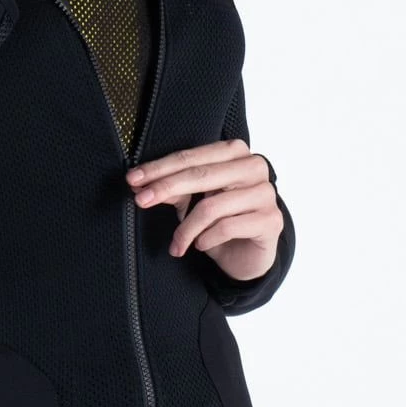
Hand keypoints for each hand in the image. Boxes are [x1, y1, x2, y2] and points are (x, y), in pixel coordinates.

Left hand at [125, 140, 282, 281]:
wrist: (248, 254)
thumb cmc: (220, 221)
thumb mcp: (192, 202)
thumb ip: (173, 189)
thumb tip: (140, 184)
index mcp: (235, 153)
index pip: (191, 157)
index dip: (160, 168)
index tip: (134, 179)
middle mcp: (254, 167)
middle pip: (201, 174)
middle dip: (165, 188)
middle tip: (140, 201)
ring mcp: (266, 193)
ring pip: (212, 206)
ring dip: (186, 229)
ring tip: (177, 243)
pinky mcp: (271, 220)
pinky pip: (227, 227)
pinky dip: (206, 239)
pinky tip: (201, 245)